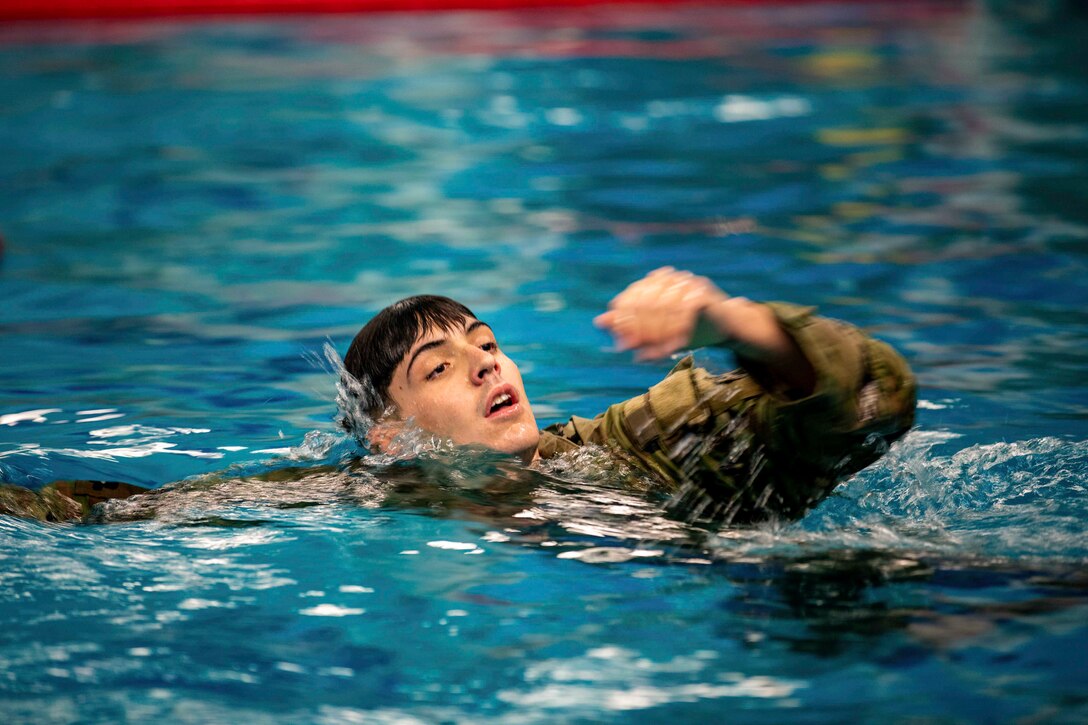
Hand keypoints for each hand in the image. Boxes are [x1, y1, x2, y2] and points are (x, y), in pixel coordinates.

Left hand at [594, 267, 727, 360]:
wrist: (724, 326)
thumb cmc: (685, 327)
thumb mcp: (654, 331)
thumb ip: (628, 326)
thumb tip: (598, 321)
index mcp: (652, 282)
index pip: (628, 300)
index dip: (623, 323)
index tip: (623, 345)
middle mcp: (667, 278)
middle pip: (644, 304)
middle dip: (639, 331)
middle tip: (638, 353)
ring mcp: (686, 282)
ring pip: (662, 309)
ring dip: (658, 335)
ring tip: (657, 354)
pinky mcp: (702, 291)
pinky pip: (683, 312)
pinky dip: (676, 332)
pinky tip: (674, 347)